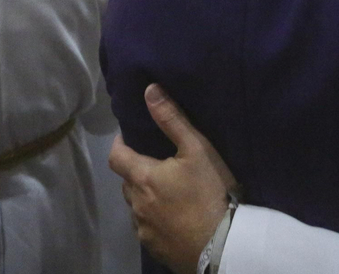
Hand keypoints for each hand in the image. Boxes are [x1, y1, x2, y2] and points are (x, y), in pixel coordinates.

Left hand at [109, 85, 237, 273]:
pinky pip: (145, 228)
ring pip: (135, 206)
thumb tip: (149, 90)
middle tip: (156, 164)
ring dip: (143, 196)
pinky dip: (153, 218)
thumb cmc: (210, 192)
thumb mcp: (197, 149)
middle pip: (126, 182)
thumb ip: (171, 119)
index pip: (116, 157)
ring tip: (165, 192)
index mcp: (143, 178)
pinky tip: (171, 217)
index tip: (128, 138)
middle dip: (135, 170)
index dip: (119, 144)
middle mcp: (136, 204)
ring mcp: (143, 229)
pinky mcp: (153, 248)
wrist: (223, 246)